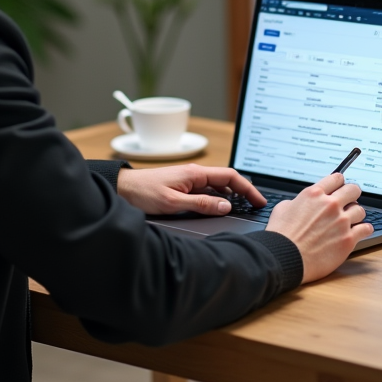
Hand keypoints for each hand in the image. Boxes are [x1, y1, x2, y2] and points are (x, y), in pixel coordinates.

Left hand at [116, 164, 265, 215]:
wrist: (122, 189)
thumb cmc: (143, 193)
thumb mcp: (174, 203)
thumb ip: (201, 204)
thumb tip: (226, 207)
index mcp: (195, 174)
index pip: (230, 176)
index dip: (247, 188)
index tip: (258, 200)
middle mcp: (194, 174)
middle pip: (226, 180)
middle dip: (243, 192)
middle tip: (256, 206)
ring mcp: (188, 180)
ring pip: (217, 186)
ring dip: (231, 196)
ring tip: (243, 208)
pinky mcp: (182, 186)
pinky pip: (206, 190)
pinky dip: (218, 198)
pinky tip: (220, 207)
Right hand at [265, 173, 373, 283]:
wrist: (285, 257)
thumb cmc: (281, 236)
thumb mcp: (282, 208)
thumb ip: (298, 201)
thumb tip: (302, 204)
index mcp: (314, 195)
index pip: (336, 179)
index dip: (339, 182)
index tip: (340, 187)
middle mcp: (330, 205)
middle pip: (353, 190)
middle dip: (352, 194)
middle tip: (350, 200)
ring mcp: (341, 222)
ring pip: (360, 210)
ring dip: (356, 214)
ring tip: (351, 220)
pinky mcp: (348, 239)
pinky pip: (366, 229)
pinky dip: (364, 229)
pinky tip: (361, 231)